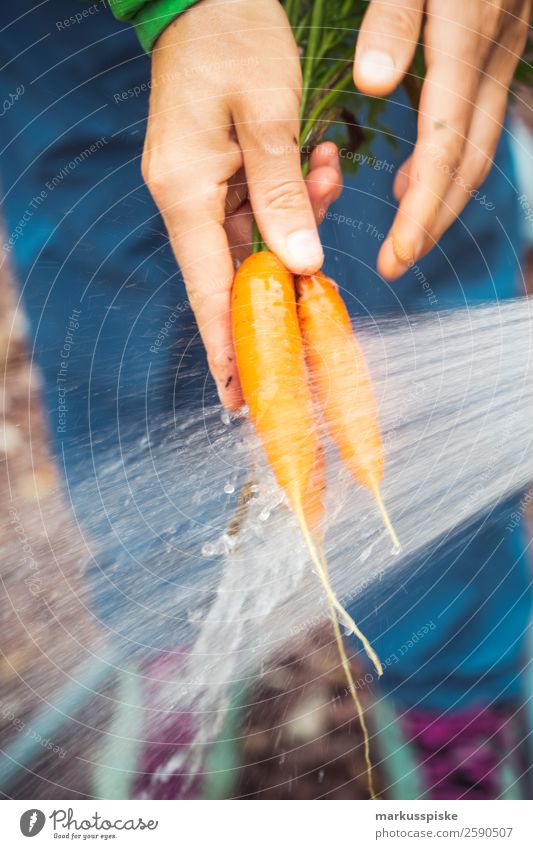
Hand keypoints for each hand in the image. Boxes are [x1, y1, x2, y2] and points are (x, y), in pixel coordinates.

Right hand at [142, 0, 340, 407]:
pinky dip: (293, 196)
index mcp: (185, 191)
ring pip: (254, 240)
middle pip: (230, 276)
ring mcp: (200, 186)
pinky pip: (260, 207)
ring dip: (298, 223)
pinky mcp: (219, 172)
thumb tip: (300, 265)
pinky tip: (314, 162)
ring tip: (321, 171)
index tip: (237, 399)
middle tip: (315, 316)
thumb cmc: (234, 38)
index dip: (226, 348)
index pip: (208, 290)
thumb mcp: (267, 114)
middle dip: (277, 292)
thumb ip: (280, 194)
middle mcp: (186, 198)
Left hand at [353, 0, 530, 277]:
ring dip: (444, 195)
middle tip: (398, 261)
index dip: (422, 208)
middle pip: (468, 159)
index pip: (444, 145)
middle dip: (434, 219)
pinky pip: (477, 117)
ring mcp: (501, 50)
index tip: (397, 254)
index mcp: (464, 37)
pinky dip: (450, 157)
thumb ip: (394, 18)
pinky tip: (419, 173)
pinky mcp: (496, 43)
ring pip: (478, 143)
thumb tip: (373, 85)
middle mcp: (491, 52)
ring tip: (407, 233)